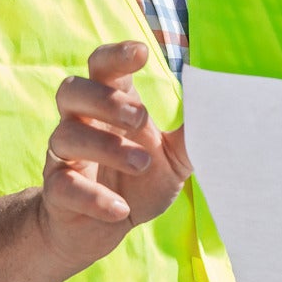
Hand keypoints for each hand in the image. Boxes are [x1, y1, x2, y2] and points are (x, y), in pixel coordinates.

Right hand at [37, 41, 191, 267]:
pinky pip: (62, 187)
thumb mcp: (173, 158)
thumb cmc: (138, 182)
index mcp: (109, 107)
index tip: (141, 53)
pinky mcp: (56, 192)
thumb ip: (192, 136)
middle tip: (141, 118)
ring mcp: (64, 157)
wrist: (100, 229)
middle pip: (72, 91)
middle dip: (105, 100)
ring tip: (142, 163)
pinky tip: (121, 207)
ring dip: (106, 147)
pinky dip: (93, 197)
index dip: (116, 55)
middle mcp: (80, 123)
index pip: (102, 67)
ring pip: (66, 136)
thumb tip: (225, 112)